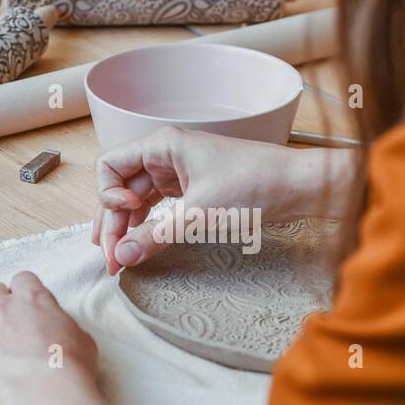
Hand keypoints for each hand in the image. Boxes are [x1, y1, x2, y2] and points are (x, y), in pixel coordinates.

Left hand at [0, 272, 96, 404]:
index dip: (24, 293)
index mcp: (32, 299)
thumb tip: (60, 332)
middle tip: (6, 321)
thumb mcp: (83, 340)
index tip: (29, 305)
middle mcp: (0, 308)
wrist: (44, 393)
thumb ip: (64, 328)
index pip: (23, 280)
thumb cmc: (69, 368)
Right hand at [93, 126, 355, 273]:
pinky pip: (158, 206)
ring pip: (138, 199)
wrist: (297, 186)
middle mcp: (166, 155)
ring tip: (122, 258)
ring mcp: (178, 172)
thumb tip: (123, 255)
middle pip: (121, 187)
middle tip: (112, 259)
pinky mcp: (192, 189)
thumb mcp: (200, 213)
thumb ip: (156, 234)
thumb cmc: (255, 185)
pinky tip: (142, 243)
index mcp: (163, 145)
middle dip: (113, 222)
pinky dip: (148, 225)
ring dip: (127, 227)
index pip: (110, 166)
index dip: (107, 196)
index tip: (124, 221)